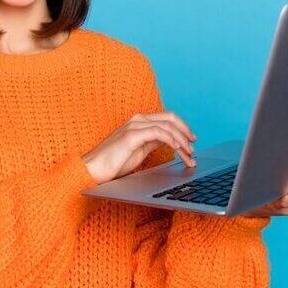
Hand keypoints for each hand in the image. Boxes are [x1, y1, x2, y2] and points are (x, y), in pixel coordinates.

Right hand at [82, 111, 197, 183]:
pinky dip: (172, 140)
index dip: (182, 127)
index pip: (167, 119)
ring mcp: (135, 126)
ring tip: (189, 154)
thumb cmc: (113, 163)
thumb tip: (168, 141)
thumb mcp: (139, 150)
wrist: (93, 169)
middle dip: (185, 131)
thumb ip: (152, 142)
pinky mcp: (132, 135)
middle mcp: (138, 120)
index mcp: (139, 122)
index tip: (192, 140)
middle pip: (170, 118)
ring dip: (182, 140)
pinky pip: (159, 133)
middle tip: (194, 145)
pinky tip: (178, 150)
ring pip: (167, 126)